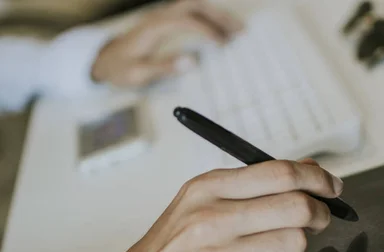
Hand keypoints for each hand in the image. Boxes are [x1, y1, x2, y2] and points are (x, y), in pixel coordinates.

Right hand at [90, 159, 342, 251]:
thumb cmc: (166, 250)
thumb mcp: (197, 204)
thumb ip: (247, 188)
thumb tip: (305, 174)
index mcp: (207, 188)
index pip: (280, 172)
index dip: (317, 179)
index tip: (332, 187)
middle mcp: (212, 217)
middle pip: (296, 206)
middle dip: (321, 213)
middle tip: (321, 218)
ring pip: (294, 243)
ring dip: (293, 248)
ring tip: (272, 251)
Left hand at [91, 0, 242, 87]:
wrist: (104, 59)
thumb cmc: (120, 68)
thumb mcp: (138, 73)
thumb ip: (164, 67)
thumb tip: (192, 61)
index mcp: (154, 27)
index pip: (187, 21)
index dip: (208, 30)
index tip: (224, 45)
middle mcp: (159, 16)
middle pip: (195, 5)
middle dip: (220, 16)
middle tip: (240, 32)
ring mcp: (163, 16)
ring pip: (195, 6)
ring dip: (217, 15)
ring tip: (237, 31)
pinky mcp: (166, 20)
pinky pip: (191, 12)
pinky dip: (209, 19)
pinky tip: (222, 32)